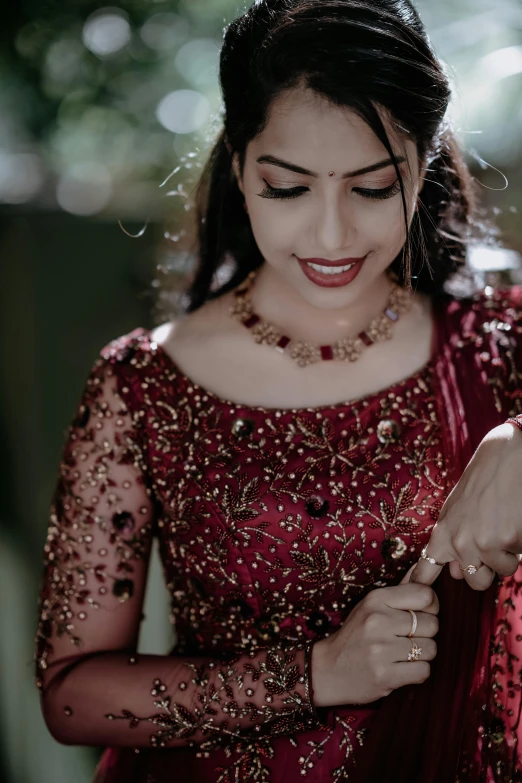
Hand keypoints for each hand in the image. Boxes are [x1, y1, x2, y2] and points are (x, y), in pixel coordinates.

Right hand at [310, 577, 438, 706]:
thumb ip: (401, 588)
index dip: (431, 606)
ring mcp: (380, 650)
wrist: (328, 669)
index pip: (425, 595)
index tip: (421, 614)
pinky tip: (400, 668)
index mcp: (376, 599)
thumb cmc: (356, 634)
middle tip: (406, 637)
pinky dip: (417, 672)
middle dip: (425, 633)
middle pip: (432, 624)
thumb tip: (422, 565)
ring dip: (422, 654)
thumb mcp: (372, 605)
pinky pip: (424, 671)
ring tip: (401, 653)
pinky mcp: (385, 676)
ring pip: (431, 649)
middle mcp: (378, 621)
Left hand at [410, 423, 521, 588]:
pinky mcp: (507, 541)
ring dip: (507, 554)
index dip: (424, 586)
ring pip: (501, 571)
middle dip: (487, 570)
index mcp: (443, 533)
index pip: (427, 570)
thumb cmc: (483, 480)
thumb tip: (456, 573)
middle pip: (476, 582)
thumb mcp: (457, 508)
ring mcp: (484, 544)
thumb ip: (453, 540)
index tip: (419, 601)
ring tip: (504, 524)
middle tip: (493, 543)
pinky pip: (518, 558)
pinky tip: (514, 520)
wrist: (507, 458)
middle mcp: (460, 543)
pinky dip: (519, 544)